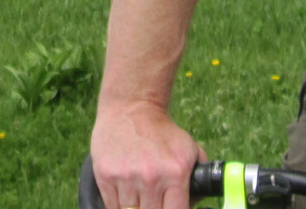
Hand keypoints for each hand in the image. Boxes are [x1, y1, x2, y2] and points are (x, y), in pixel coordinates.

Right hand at [90, 100, 204, 208]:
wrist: (131, 108)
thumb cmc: (162, 132)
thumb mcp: (189, 148)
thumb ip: (199, 175)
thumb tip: (199, 199)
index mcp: (175, 173)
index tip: (169, 207)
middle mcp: (151, 177)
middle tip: (155, 201)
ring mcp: (126, 178)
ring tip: (140, 195)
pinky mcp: (105, 175)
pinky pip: (112, 207)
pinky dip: (119, 206)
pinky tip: (126, 193)